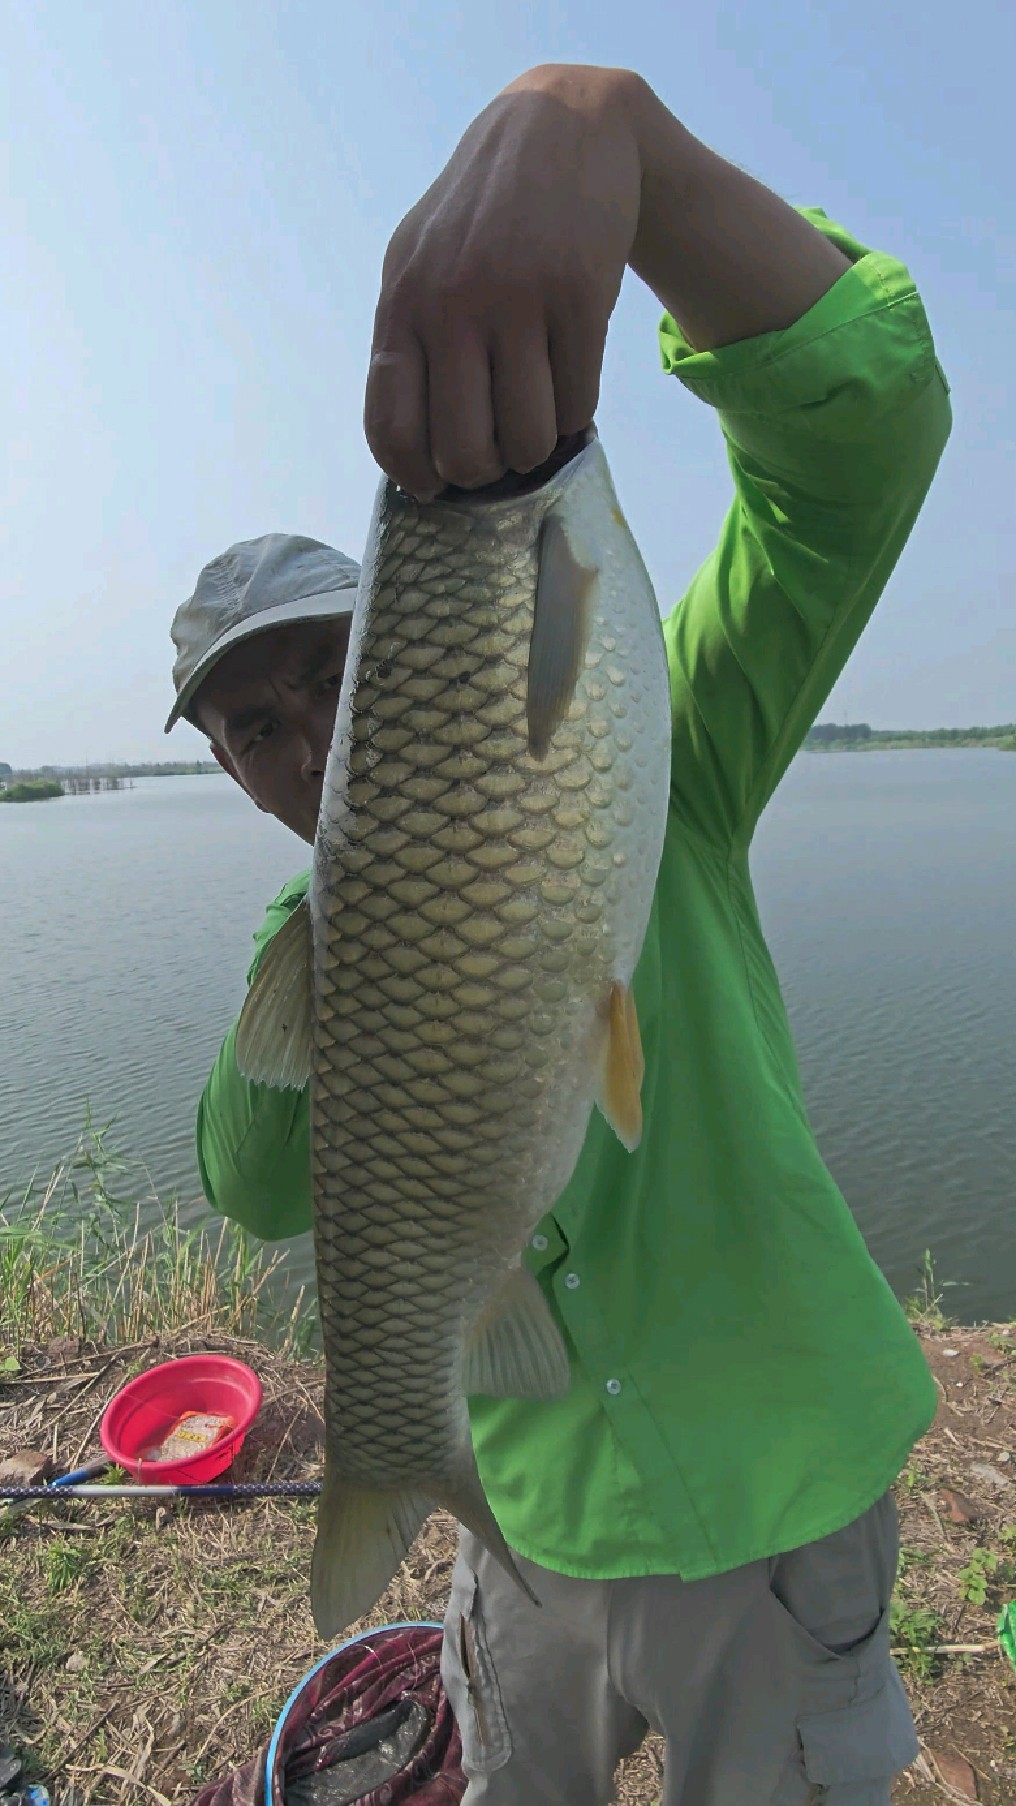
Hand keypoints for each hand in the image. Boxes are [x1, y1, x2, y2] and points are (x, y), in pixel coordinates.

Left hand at [364, 65, 642, 498]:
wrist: (564, 127)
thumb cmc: (484, 213)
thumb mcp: (420, 261)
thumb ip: (409, 344)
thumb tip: (413, 451)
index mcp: (403, 304)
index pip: (391, 429)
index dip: (417, 476)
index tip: (438, 483)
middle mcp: (452, 306)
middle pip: (464, 453)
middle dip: (486, 471)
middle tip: (500, 450)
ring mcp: (517, 301)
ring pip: (527, 439)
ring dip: (536, 449)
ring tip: (538, 418)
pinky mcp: (578, 298)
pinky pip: (576, 405)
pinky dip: (575, 415)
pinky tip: (569, 385)